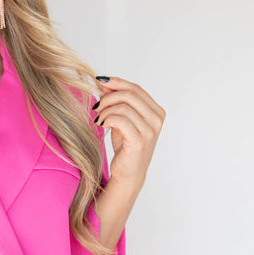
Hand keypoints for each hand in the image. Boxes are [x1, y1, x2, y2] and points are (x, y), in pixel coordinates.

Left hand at [93, 76, 165, 192]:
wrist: (128, 173)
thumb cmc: (126, 146)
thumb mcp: (122, 119)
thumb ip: (118, 101)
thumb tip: (105, 82)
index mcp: (156, 111)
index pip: (136, 89)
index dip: (117, 82)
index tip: (100, 81)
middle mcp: (157, 119)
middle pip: (130, 94)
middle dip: (108, 97)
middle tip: (96, 106)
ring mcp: (150, 130)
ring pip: (124, 106)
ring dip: (105, 110)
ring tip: (98, 118)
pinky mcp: (139, 140)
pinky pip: (120, 120)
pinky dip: (107, 119)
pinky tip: (101, 124)